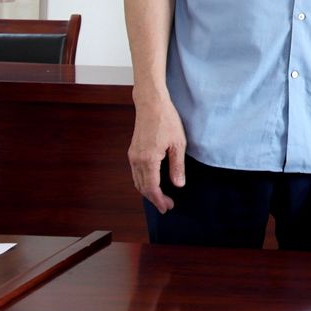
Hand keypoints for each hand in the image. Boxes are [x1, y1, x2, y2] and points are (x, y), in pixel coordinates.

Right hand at [128, 95, 186, 213]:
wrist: (151, 104)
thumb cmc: (167, 120)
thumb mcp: (178, 143)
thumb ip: (177, 166)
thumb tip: (178, 185)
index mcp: (148, 160)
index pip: (152, 188)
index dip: (160, 200)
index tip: (168, 207)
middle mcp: (136, 160)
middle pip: (143, 187)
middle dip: (154, 199)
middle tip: (167, 205)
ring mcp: (132, 156)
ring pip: (137, 181)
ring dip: (148, 191)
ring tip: (161, 197)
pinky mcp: (133, 151)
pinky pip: (136, 173)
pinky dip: (143, 182)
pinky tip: (153, 183)